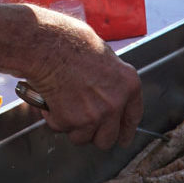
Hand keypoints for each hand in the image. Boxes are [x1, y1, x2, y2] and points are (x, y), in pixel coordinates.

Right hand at [23, 7, 142, 148]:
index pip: (133, 117)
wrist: (49, 47)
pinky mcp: (73, 121)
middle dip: (95, 135)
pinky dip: (53, 118)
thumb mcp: (105, 58)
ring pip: (82, 138)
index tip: (122, 138)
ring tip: (63, 104)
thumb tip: (106, 92)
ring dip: (71, 126)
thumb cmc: (72, 44)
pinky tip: (51, 99)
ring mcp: (95, 115)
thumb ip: (110, 82)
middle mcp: (116, 103)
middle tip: (83, 125)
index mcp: (129, 85)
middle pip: (108, 138)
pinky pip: (61, 128)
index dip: (126, 131)